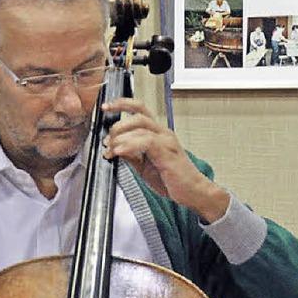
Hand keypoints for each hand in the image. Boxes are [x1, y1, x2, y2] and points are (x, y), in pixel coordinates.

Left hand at [102, 97, 228, 222]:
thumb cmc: (173, 180)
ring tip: (111, 151)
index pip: (139, 110)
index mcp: (158, 133)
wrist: (192, 192)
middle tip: (107, 142)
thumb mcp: (144, 167)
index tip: (105, 108)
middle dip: (117, 125)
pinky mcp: (167, 152)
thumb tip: (115, 148)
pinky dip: (130, 145)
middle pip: (138, 115)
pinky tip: (119, 152)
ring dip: (120, 138)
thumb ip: (130, 156)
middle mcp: (163, 133)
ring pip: (140, 127)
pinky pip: (146, 142)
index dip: (122, 104)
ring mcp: (166, 141)